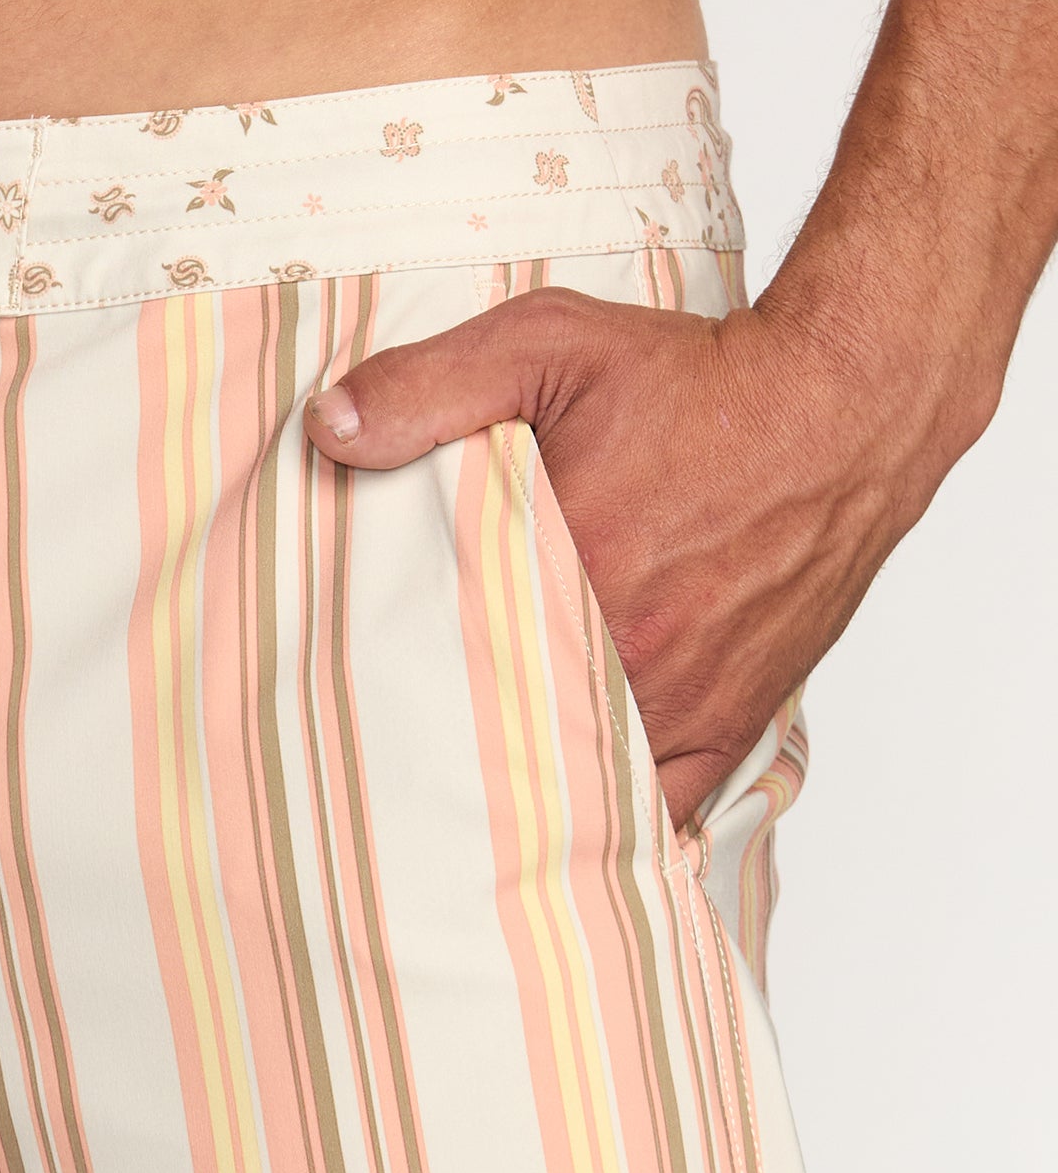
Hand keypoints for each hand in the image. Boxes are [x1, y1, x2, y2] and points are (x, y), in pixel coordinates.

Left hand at [302, 289, 948, 827]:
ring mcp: (683, 705)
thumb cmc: (700, 377)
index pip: (448, 681)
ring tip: (465, 809)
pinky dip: (618, 819)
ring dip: (529, 795)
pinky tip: (567, 825)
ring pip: (583, 791)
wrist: (842, 402)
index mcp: (566, 586)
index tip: (354, 721)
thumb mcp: (547, 347)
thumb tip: (329, 426)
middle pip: (510, 748)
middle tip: (394, 777)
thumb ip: (429, 387)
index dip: (397, 709)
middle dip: (453, 762)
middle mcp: (629, 664)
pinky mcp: (732, 722)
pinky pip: (667, 808)